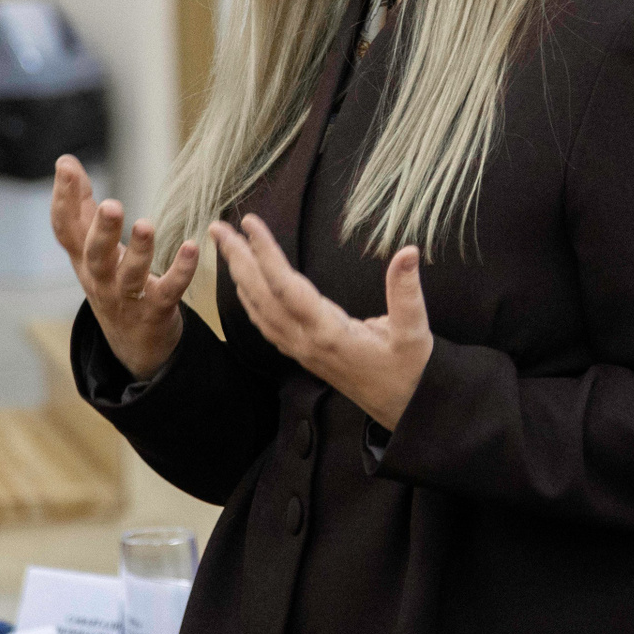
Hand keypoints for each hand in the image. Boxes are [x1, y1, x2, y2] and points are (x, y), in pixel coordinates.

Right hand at [50, 155, 197, 380]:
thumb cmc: (111, 281)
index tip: (67, 167)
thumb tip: (65, 161)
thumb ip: (81, 206)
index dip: (63, 199)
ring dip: (138, 251)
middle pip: (94, 255)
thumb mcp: (90, 247)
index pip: (65, 230)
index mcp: (83, 259)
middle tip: (111, 205)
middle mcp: (100, 279)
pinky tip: (192, 248)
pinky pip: (169, 290)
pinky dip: (180, 270)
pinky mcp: (156, 309)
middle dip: (102, 230)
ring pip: (130, 275)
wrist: (133, 344)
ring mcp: (128, 297)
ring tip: (146, 226)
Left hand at [209, 214, 431, 429]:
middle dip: (238, 259)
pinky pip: (265, 324)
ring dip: (239, 276)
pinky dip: (249, 299)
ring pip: (258, 309)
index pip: (285, 286)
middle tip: (217, 228)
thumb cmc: (409, 372)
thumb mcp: (415, 333)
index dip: (265, 252)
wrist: (404, 410)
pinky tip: (243, 285)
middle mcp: (306, 341)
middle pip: (260, 295)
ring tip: (225, 246)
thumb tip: (409, 252)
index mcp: (328, 333)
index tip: (249, 223)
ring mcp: (301, 350)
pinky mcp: (303, 354)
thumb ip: (408, 293)